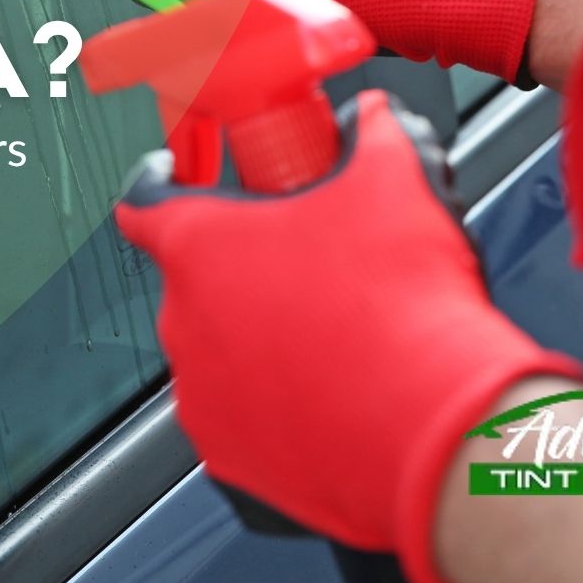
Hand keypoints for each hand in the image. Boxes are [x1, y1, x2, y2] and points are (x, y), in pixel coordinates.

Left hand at [116, 90, 582, 582]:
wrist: (436, 429)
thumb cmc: (404, 307)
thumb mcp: (397, 179)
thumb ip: (371, 133)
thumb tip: (370, 120)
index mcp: (200, 247)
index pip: (146, 202)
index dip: (164, 184)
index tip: (181, 181)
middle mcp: (183, 324)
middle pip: (199, 281)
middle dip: (249, 270)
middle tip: (311, 264)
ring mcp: (203, 398)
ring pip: (223, 354)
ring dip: (264, 342)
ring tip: (338, 337)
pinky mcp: (233, 462)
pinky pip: (247, 421)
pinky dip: (282, 408)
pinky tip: (337, 395)